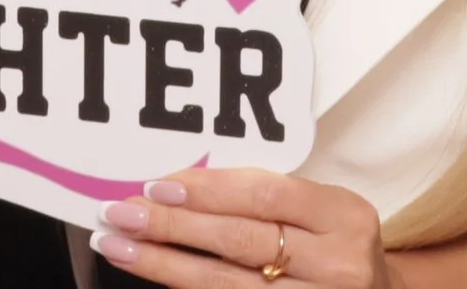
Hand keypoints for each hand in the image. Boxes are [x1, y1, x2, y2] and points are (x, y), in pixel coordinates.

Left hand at [95, 168, 396, 288]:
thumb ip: (269, 199)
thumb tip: (181, 187)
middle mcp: (338, 263)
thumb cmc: (339, 248)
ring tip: (121, 247)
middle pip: (240, 241)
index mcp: (345, 215)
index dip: (207, 190)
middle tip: (121, 214)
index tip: (156, 186)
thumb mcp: (325, 212)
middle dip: (172, 227)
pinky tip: (159, 278)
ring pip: (226, 284)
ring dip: (164, 265)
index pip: (265, 195)